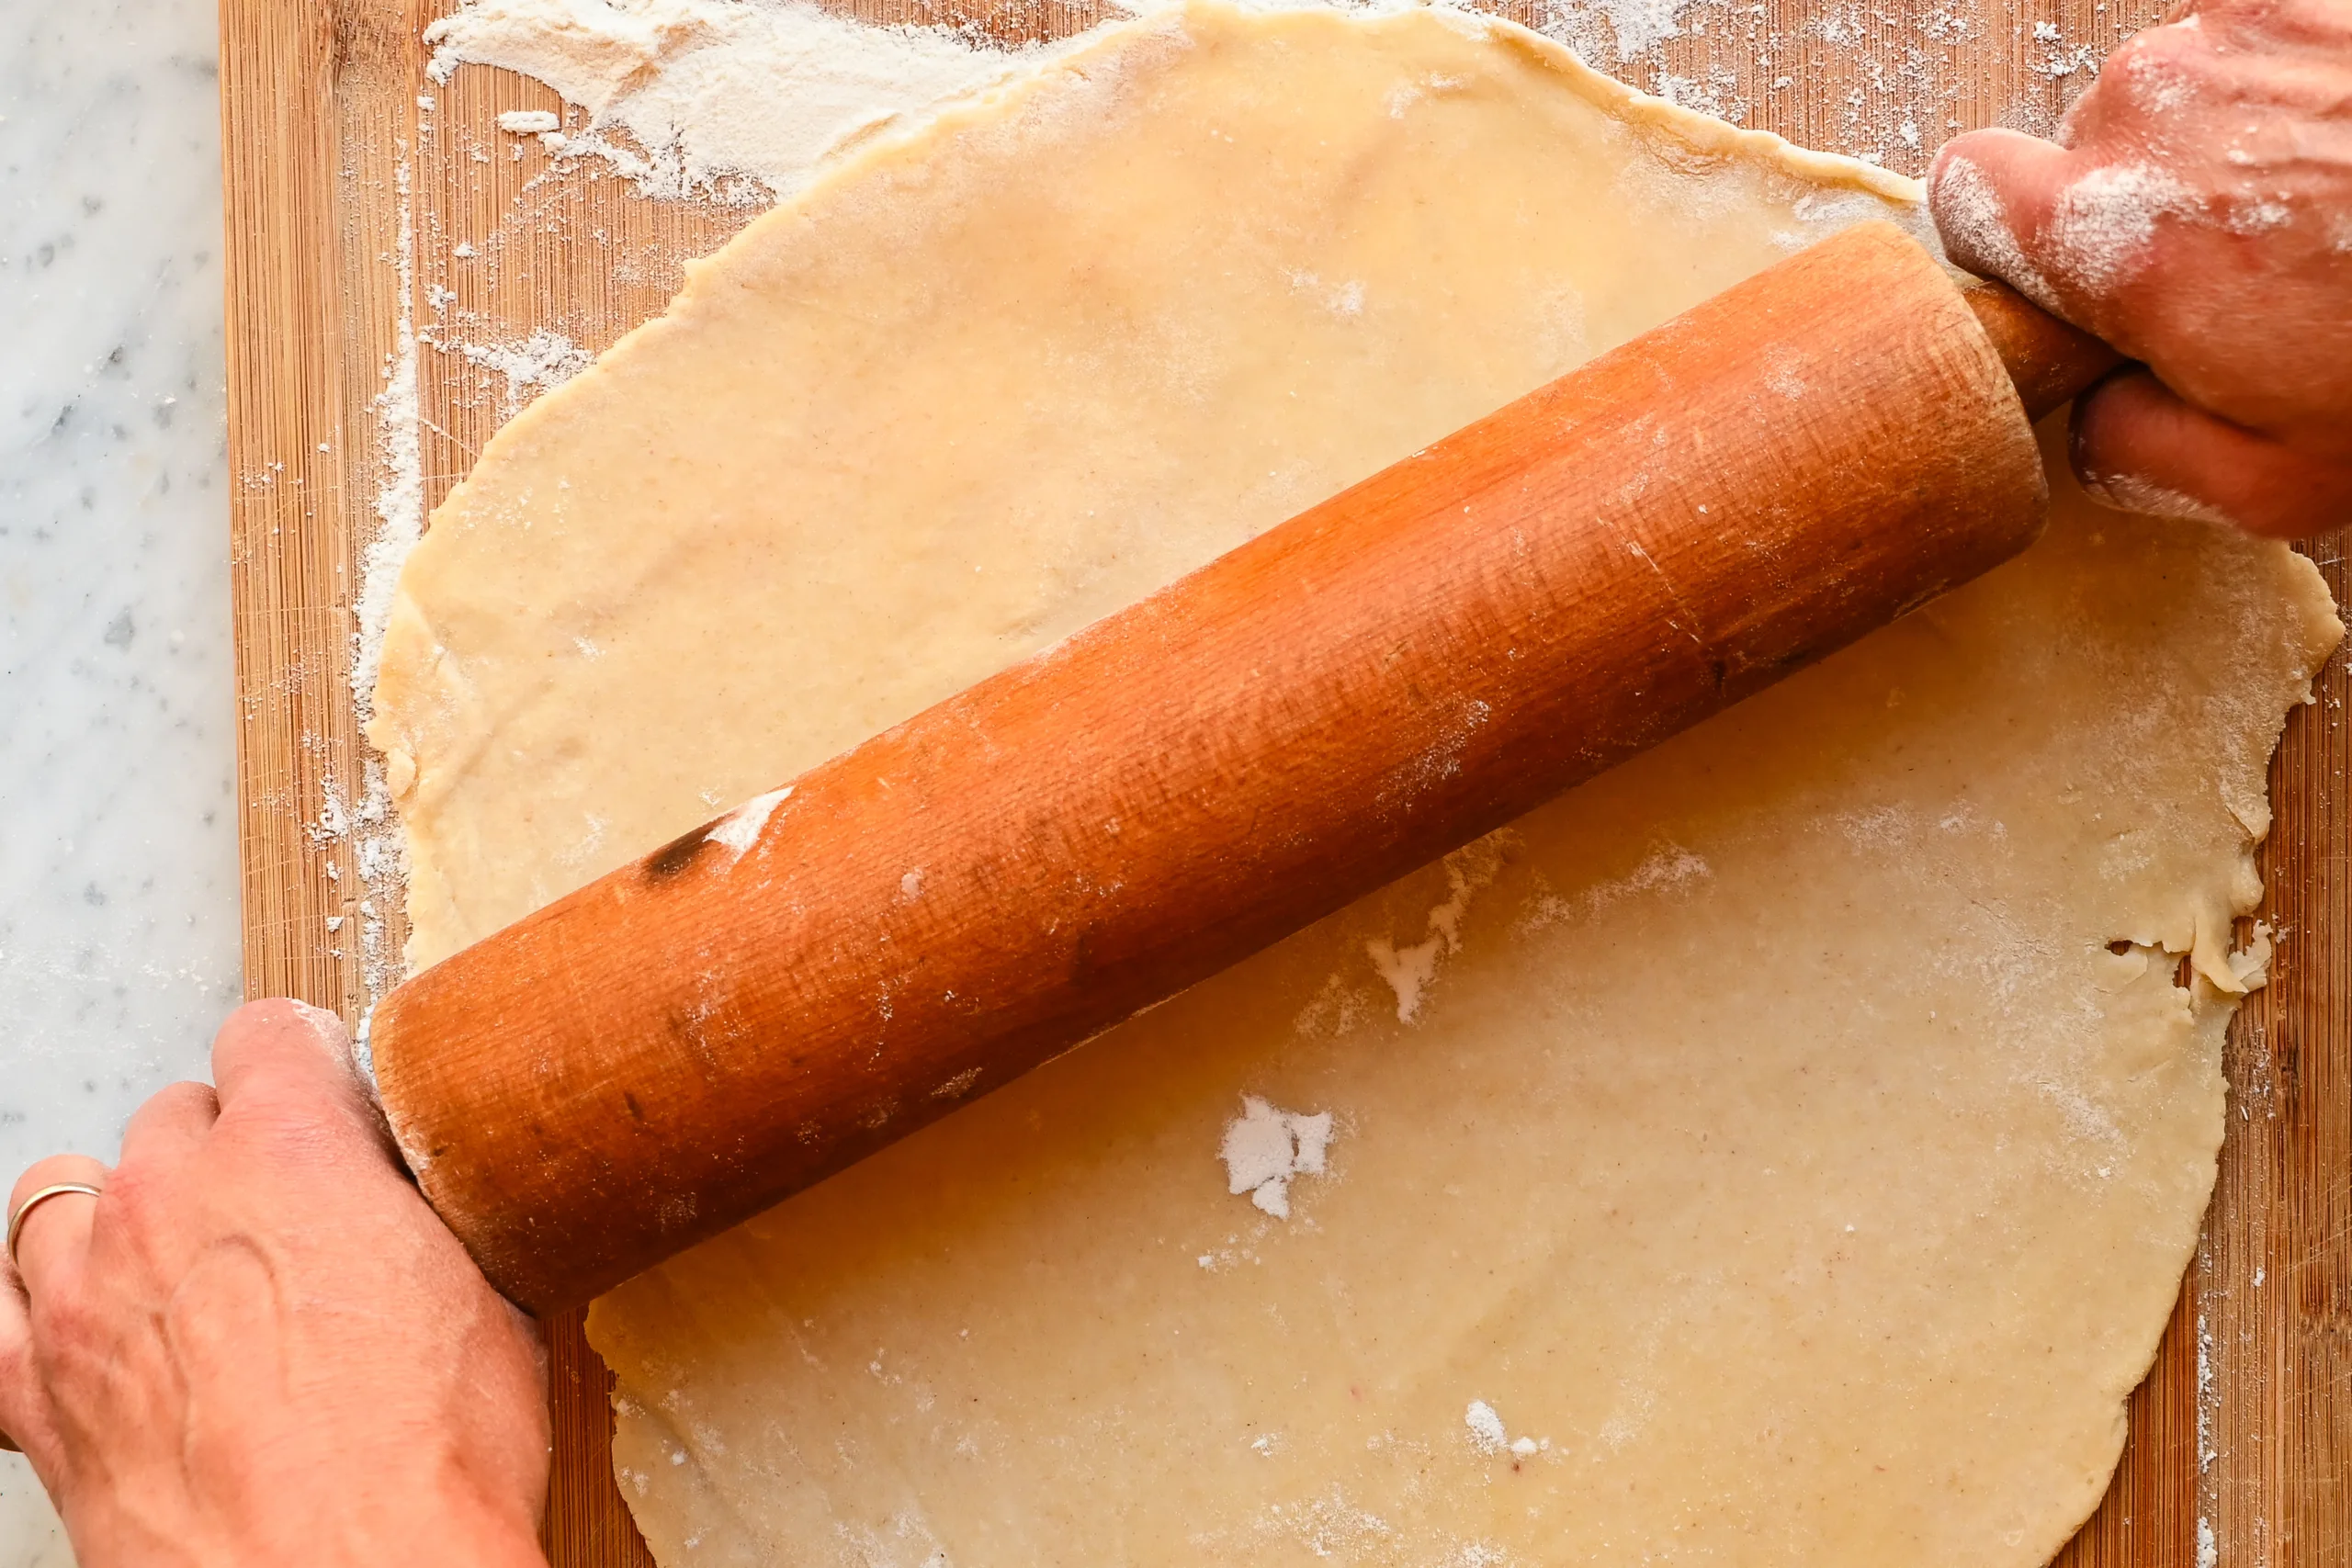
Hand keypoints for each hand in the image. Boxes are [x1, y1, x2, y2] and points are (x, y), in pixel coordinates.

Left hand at [0, 1000, 550, 1567]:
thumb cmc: (424, 1471)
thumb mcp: (491, 1302)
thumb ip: (430, 1222)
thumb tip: (428, 1206)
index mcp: (291, 1153)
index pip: (269, 1033)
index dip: (308, 1066)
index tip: (327, 1098)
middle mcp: (170, 1200)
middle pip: (173, 1114)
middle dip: (227, 1154)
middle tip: (285, 1217)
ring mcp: (84, 1293)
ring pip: (64, 1188)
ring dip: (122, 1213)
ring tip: (178, 1264)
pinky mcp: (30, 1390)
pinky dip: (36, 1301)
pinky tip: (94, 1326)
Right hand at [1927, 0, 2351, 537]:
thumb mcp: (2269, 483)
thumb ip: (2130, 452)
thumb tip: (2091, 413)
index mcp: (2110, 238)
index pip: (1962, 192)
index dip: (2000, 237)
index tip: (2063, 276)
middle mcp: (2152, 112)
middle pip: (2082, 143)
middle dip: (2140, 205)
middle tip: (2242, 271)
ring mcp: (2239, 34)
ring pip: (2178, 89)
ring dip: (2226, 145)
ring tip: (2325, 210)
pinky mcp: (2313, 1)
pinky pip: (2258, 42)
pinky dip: (2294, 92)